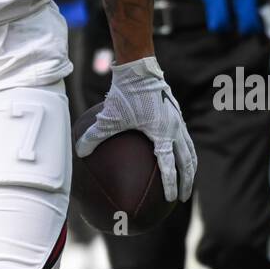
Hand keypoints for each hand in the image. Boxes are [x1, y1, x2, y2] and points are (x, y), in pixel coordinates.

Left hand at [76, 57, 195, 202]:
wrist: (139, 68)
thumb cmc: (125, 94)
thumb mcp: (108, 117)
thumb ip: (94, 136)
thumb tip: (80, 152)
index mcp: (162, 134)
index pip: (169, 166)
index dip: (171, 184)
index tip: (171, 199)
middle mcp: (174, 128)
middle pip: (186, 161)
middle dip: (186, 181)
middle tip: (183, 197)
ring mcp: (177, 120)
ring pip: (189, 148)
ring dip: (190, 166)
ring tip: (188, 179)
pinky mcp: (175, 112)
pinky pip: (184, 136)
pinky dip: (185, 149)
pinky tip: (177, 152)